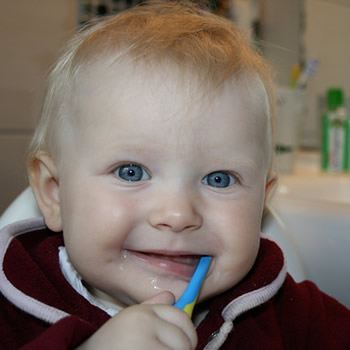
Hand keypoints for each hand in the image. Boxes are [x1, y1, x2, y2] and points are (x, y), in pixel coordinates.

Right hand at [76, 291, 197, 349]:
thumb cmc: (106, 347)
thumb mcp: (126, 325)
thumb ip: (150, 308)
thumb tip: (171, 296)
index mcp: (140, 313)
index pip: (180, 316)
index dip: (183, 332)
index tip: (175, 344)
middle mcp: (145, 322)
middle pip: (185, 336)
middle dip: (180, 348)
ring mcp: (147, 344)